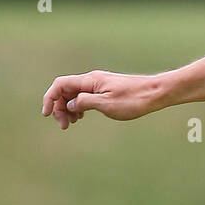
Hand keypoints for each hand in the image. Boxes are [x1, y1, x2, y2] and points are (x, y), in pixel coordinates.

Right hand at [42, 71, 158, 128]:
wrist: (157, 93)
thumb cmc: (134, 99)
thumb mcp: (106, 104)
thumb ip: (84, 103)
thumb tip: (70, 104)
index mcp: (91, 81)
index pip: (60, 84)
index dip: (50, 98)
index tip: (47, 115)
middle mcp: (93, 79)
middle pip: (66, 90)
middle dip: (60, 107)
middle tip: (64, 125)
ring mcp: (101, 84)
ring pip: (75, 94)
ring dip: (69, 108)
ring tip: (72, 123)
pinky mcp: (107, 89)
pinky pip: (86, 96)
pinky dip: (79, 106)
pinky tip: (81, 116)